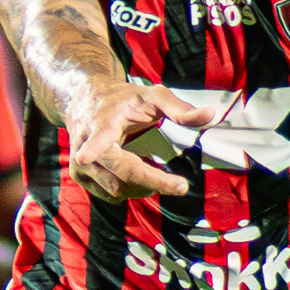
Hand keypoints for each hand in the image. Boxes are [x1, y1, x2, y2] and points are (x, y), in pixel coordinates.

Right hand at [64, 76, 208, 203]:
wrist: (84, 102)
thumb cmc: (123, 99)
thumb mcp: (153, 96)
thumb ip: (180, 108)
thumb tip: (210, 115)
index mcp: (101, 122)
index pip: (97, 138)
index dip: (92, 148)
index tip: (84, 158)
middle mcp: (84, 145)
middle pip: (120, 175)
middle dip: (152, 182)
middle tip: (180, 185)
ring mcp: (80, 165)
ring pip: (117, 189)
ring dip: (143, 187)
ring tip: (158, 175)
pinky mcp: (80, 178)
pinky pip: (111, 194)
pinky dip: (131, 189)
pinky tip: (138, 175)